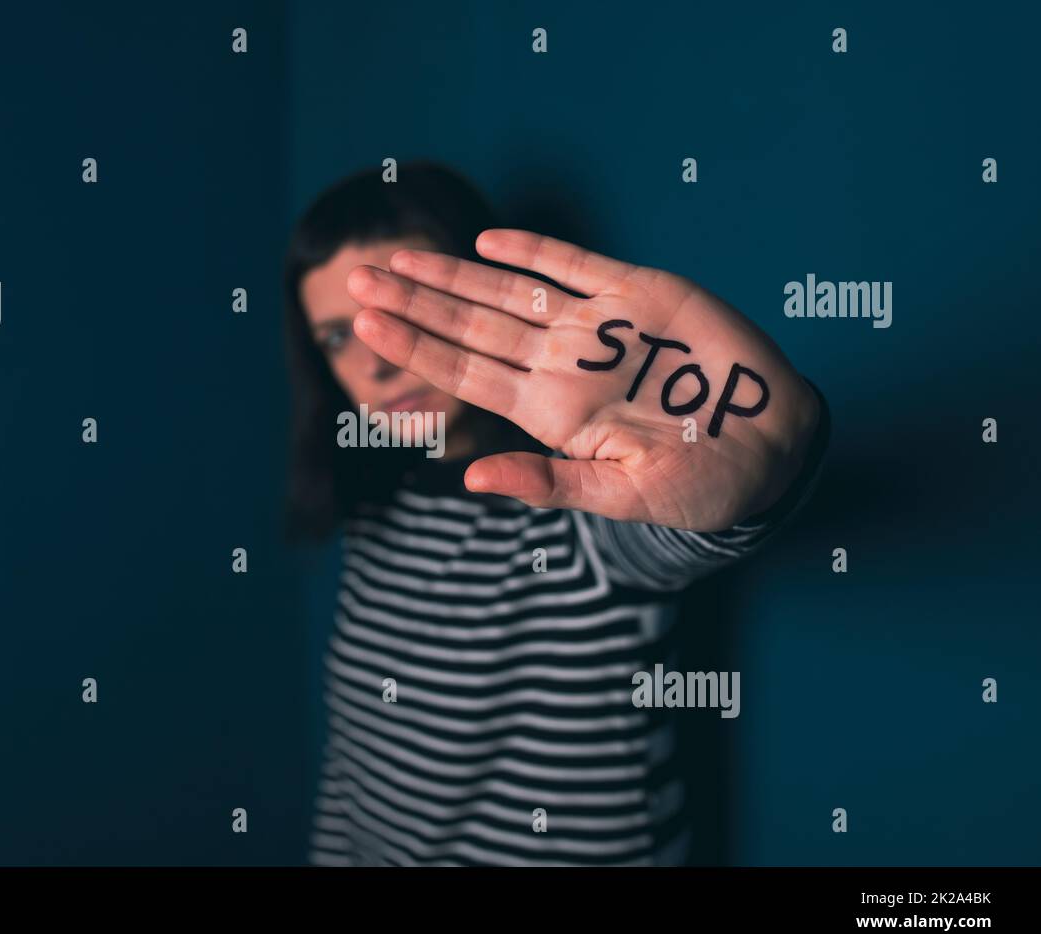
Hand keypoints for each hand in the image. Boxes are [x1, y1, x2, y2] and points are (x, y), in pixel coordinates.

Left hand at [346, 229, 820, 531]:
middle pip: (472, 325)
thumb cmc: (700, 484)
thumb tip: (471, 482)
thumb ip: (548, 484)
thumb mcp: (622, 497)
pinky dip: (536, 250)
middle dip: (414, 301)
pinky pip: (577, 265)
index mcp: (550, 412)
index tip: (364, 324)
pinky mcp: (640, 294)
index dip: (415, 346)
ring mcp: (597, 326)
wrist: (773, 446)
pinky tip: (490, 240)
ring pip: (509, 291)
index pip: (465, 373)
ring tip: (398, 257)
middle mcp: (562, 363)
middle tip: (355, 278)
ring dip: (454, 273)